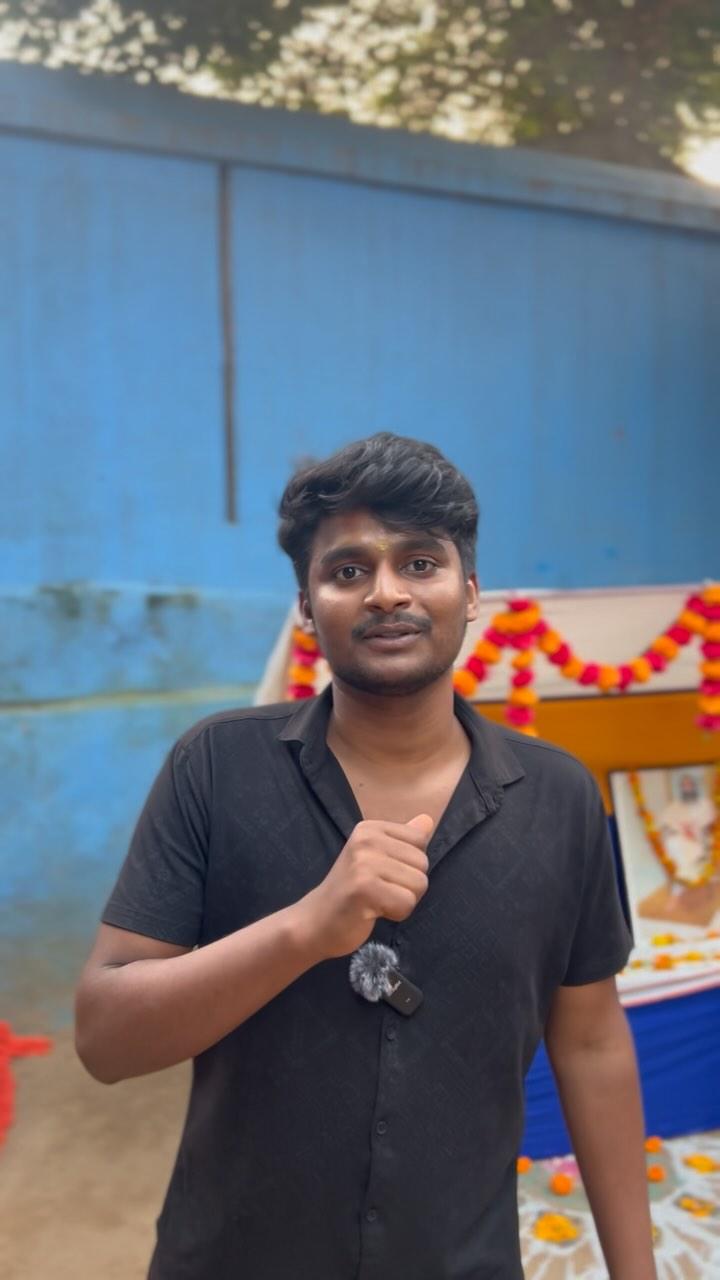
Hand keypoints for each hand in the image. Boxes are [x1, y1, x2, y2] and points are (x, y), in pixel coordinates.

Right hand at [299, 814, 432, 959]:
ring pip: (419, 884)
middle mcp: (366, 839)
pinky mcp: (364, 888)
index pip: (420, 840)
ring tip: (376, 900)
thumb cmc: (351, 891)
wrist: (315, 921)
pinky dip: (396, 914)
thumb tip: (428, 820)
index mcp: (370, 829)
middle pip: (422, 864)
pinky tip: (373, 911)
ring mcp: (363, 862)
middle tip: (379, 891)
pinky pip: (406, 903)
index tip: (383, 874)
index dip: (410, 865)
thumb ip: (403, 840)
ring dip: (403, 900)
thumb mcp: (376, 858)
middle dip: (408, 885)